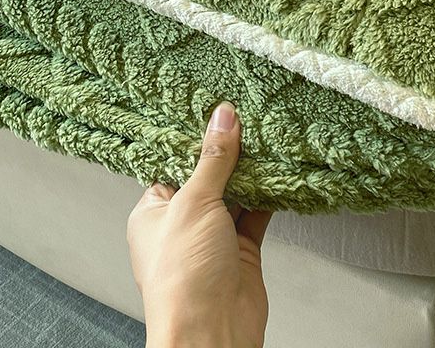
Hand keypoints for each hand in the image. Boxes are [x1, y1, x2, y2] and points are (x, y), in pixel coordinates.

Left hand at [127, 102, 271, 347]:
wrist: (212, 333)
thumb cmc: (183, 278)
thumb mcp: (194, 203)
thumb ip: (212, 159)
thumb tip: (222, 117)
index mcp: (154, 211)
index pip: (175, 163)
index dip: (196, 138)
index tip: (218, 110)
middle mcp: (182, 222)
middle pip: (209, 176)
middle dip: (230, 152)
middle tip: (250, 117)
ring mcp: (213, 237)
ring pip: (236, 193)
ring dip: (252, 172)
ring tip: (269, 137)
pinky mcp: (241, 249)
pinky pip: (256, 213)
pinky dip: (269, 194)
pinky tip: (280, 173)